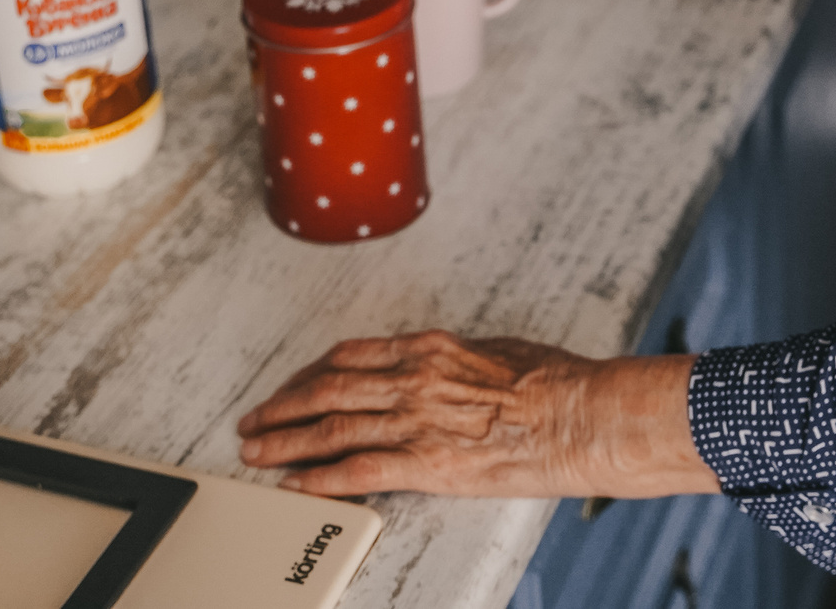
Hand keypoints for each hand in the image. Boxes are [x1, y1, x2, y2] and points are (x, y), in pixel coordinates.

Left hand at [236, 331, 718, 499]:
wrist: (580, 415)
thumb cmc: (554, 382)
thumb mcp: (498, 350)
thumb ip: (457, 358)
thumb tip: (442, 362)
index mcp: (429, 348)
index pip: (349, 357)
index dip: (309, 373)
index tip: (291, 385)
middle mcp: (413, 378)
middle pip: (326, 389)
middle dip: (282, 406)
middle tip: (254, 421)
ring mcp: (416, 420)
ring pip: (330, 428)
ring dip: (286, 442)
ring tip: (258, 454)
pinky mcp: (425, 464)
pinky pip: (357, 470)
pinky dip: (319, 479)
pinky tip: (296, 487)